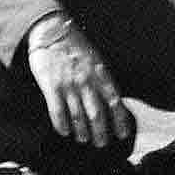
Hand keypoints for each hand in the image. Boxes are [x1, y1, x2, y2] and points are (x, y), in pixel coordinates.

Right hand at [24, 15, 127, 152]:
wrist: (51, 31)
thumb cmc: (75, 46)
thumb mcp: (95, 59)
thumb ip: (103, 79)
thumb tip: (113, 99)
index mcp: (100, 73)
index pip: (114, 101)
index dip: (120, 119)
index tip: (123, 133)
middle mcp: (86, 81)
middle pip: (97, 113)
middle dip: (100, 132)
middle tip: (101, 143)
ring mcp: (68, 84)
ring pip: (78, 116)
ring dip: (82, 131)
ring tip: (83, 139)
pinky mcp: (51, 86)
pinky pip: (57, 111)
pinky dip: (62, 124)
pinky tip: (64, 132)